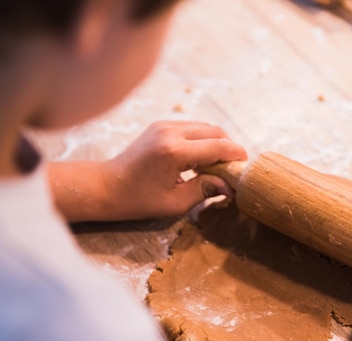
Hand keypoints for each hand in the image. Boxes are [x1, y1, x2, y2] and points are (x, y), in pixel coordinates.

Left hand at [99, 120, 246, 219]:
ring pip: (205, 127)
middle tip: (233, 169)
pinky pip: (192, 128)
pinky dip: (202, 140)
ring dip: (216, 143)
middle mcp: (171, 132)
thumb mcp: (175, 203)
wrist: (106, 185)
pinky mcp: (161, 125)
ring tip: (216, 166)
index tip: (245, 168)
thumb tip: (230, 186)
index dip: (237, 156)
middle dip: (229, 148)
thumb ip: (205, 190)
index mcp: (174, 152)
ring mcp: (164, 125)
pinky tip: (200, 160)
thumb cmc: (138, 200)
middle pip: (215, 131)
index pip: (219, 146)